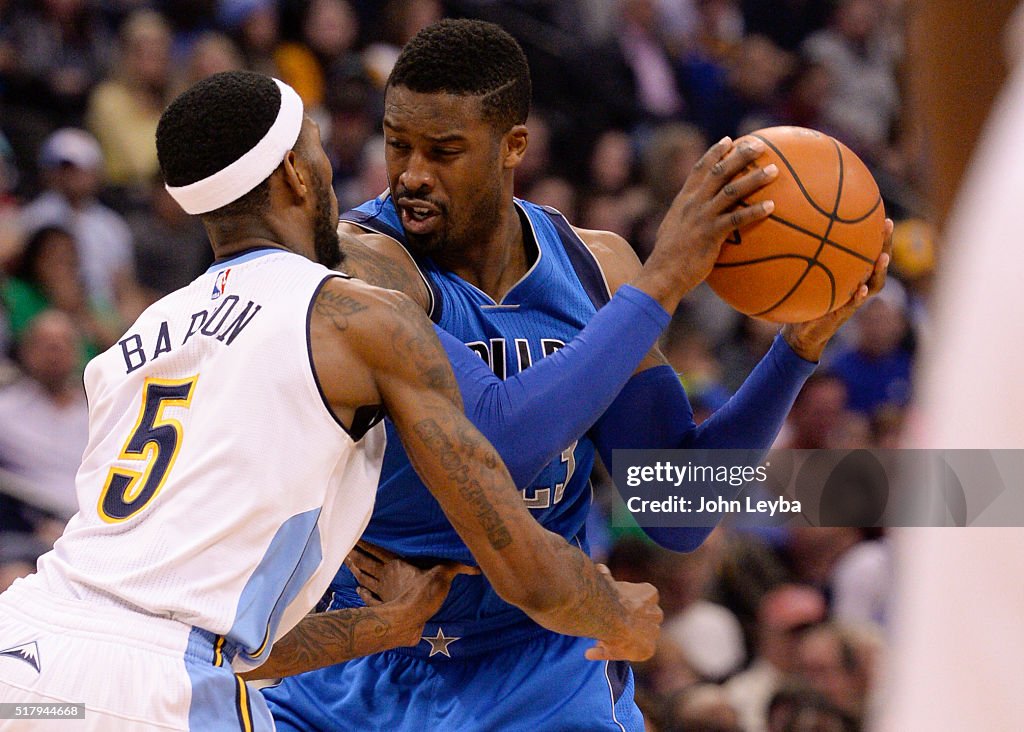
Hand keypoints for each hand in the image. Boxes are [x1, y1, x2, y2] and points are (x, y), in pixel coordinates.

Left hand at [344, 541, 477, 645]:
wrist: (407, 623)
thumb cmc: (422, 596)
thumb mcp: (443, 576)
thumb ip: (457, 566)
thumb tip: (477, 563)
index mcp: (397, 564)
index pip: (379, 549)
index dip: (366, 541)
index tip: (353, 532)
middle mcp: (386, 575)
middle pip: (367, 561)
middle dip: (356, 552)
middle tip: (343, 544)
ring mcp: (382, 592)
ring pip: (365, 577)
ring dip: (355, 569)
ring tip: (346, 561)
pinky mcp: (381, 606)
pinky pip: (369, 598)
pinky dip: (362, 593)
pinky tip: (357, 589)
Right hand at [585, 565, 662, 661]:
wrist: (612, 618)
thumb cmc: (607, 597)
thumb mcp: (605, 581)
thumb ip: (605, 577)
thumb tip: (600, 568)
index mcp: (650, 593)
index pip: (644, 599)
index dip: (628, 605)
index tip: (615, 608)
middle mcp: (656, 613)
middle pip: (646, 619)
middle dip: (631, 623)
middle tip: (609, 626)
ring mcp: (654, 632)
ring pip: (638, 638)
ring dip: (623, 639)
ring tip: (598, 640)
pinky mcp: (648, 650)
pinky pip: (628, 653)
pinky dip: (612, 653)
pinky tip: (592, 652)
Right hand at [645, 137, 777, 299]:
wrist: (662, 274)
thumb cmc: (669, 258)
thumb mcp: (672, 230)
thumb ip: (686, 218)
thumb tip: (698, 218)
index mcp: (684, 200)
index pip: (700, 169)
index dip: (715, 153)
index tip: (730, 140)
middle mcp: (693, 203)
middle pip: (719, 171)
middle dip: (740, 155)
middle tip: (760, 146)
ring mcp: (702, 217)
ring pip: (731, 191)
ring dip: (754, 178)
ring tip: (774, 170)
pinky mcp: (711, 234)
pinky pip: (736, 219)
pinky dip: (754, 211)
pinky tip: (772, 206)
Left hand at [781, 218, 893, 361]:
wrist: (799, 332)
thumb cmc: (802, 299)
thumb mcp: (804, 276)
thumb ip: (804, 259)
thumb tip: (792, 229)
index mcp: (851, 276)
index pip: (868, 252)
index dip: (877, 235)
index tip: (882, 215)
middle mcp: (857, 285)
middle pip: (878, 263)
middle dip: (885, 244)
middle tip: (887, 226)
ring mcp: (852, 300)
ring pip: (873, 284)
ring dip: (879, 271)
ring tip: (883, 258)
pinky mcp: (842, 315)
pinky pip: (853, 305)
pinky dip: (858, 297)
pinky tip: (860, 289)